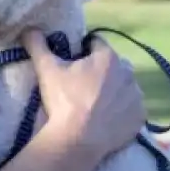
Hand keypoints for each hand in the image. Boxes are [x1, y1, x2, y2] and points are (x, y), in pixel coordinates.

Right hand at [23, 31, 145, 158]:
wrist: (77, 141)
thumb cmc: (63, 101)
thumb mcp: (46, 70)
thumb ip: (38, 45)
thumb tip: (29, 29)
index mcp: (108, 56)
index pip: (96, 44)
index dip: (84, 51)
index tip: (74, 64)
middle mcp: (128, 73)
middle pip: (113, 65)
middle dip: (102, 72)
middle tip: (84, 88)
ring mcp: (137, 96)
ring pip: (125, 88)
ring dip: (115, 92)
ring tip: (96, 106)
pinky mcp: (140, 118)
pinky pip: (132, 110)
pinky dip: (123, 112)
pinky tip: (108, 120)